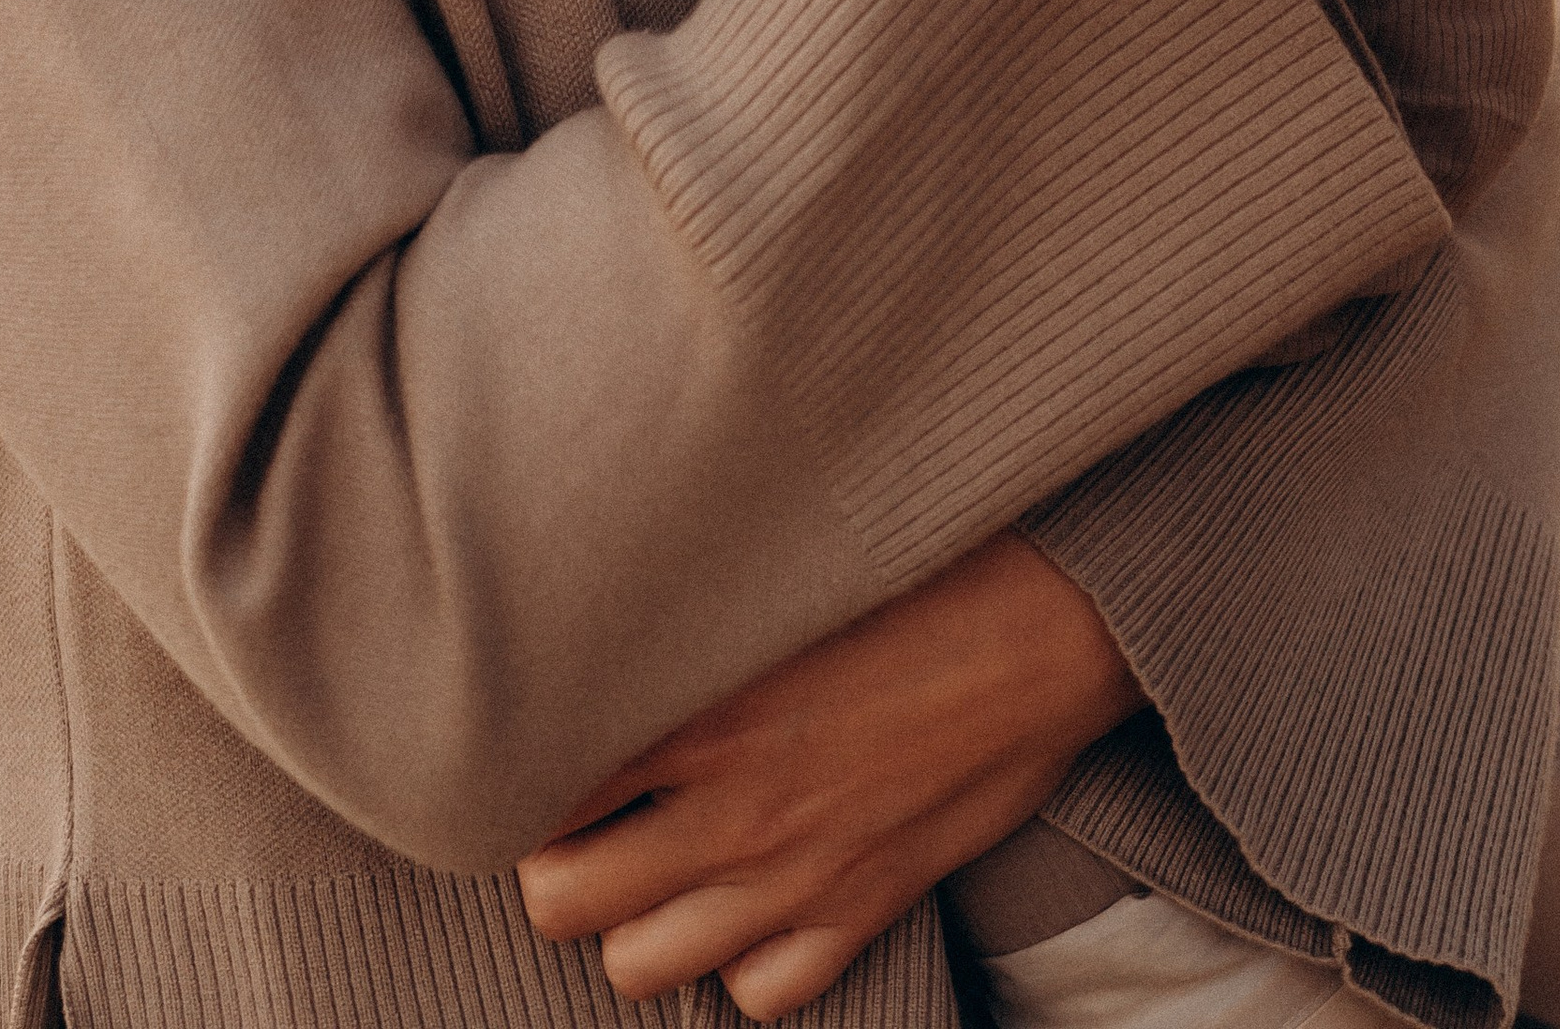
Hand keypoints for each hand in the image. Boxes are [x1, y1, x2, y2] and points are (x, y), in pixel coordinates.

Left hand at [515, 535, 1136, 1019]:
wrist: (1050, 627)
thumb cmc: (915, 572)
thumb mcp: (774, 578)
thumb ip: (680, 614)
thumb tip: (587, 608)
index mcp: (699, 714)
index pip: (537, 792)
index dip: (509, 777)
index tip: (515, 748)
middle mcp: (733, 812)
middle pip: (562, 903)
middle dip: (550, 865)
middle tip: (570, 814)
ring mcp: (796, 878)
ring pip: (639, 966)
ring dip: (630, 919)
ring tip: (644, 859)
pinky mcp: (860, 911)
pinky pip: (760, 993)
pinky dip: (739, 960)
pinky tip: (743, 896)